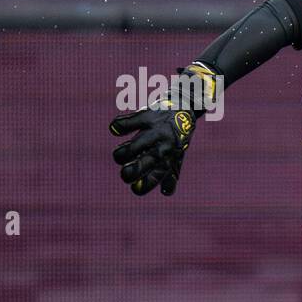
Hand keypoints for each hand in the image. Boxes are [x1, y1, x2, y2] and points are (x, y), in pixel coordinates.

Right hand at [110, 63, 215, 195]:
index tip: (134, 187)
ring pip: (133, 147)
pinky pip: (126, 123)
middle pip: (142, 165)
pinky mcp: (146, 115)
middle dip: (128, 173)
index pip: (156, 177)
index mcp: (169, 158)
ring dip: (121, 154)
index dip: (143, 186)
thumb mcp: (178, 156)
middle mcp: (163, 146)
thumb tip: (165, 193)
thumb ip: (170, 175)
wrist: (184, 108)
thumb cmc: (176, 137)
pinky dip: (117, 126)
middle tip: (123, 173)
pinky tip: (117, 130)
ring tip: (120, 155)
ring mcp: (155, 131)